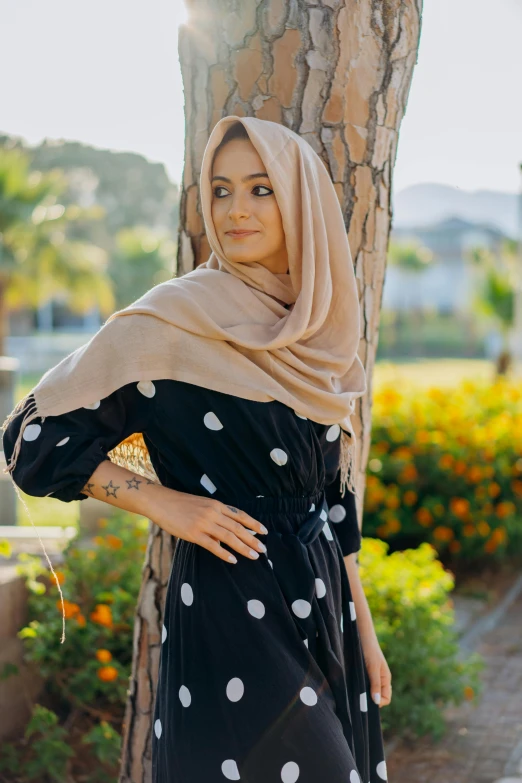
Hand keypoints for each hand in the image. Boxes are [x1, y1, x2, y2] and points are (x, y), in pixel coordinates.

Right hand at [150, 486, 268, 563]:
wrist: (161, 502)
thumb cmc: (180, 504)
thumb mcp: (202, 505)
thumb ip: (215, 515)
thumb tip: (227, 531)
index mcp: (216, 505)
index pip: (240, 515)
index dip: (254, 523)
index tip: (265, 531)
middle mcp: (213, 513)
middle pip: (238, 527)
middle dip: (252, 539)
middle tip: (263, 549)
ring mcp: (204, 523)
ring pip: (229, 537)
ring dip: (243, 547)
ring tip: (254, 555)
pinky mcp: (194, 534)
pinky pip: (212, 545)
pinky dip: (224, 553)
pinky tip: (233, 560)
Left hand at [360, 636, 391, 708]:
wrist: (360, 636)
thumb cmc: (370, 650)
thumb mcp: (373, 667)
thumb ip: (375, 684)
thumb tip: (377, 702)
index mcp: (385, 679)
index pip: (386, 698)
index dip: (379, 702)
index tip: (368, 701)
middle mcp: (379, 680)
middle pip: (377, 697)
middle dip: (370, 700)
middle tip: (360, 699)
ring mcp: (371, 677)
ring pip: (369, 692)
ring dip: (363, 694)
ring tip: (355, 693)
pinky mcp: (363, 674)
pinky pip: (363, 686)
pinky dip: (359, 688)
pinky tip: (352, 687)